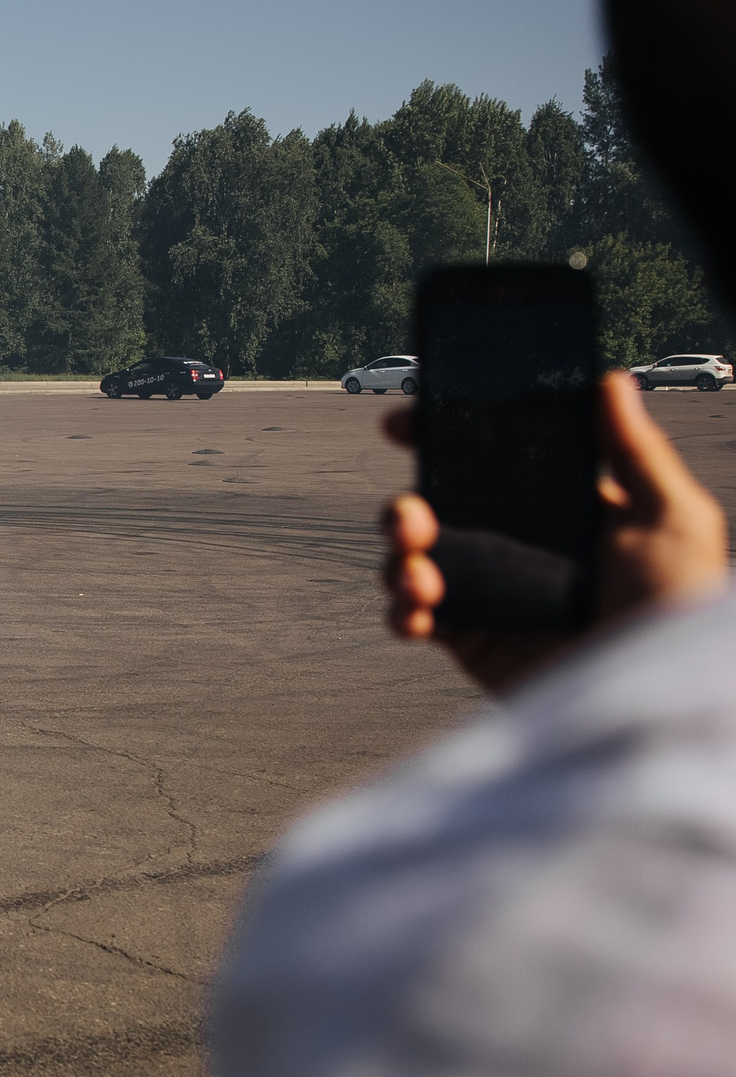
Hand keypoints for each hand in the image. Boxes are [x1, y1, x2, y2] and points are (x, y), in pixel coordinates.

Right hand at [380, 371, 727, 692]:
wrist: (655, 697)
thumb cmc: (678, 607)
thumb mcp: (673, 518)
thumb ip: (635, 449)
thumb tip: (611, 379)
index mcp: (560, 512)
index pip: (492, 465)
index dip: (443, 439)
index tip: (405, 421)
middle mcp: (520, 550)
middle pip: (438, 511)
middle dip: (404, 507)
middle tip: (408, 516)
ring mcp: (493, 597)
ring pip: (414, 561)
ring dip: (399, 560)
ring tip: (420, 577)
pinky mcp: (473, 642)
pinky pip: (414, 618)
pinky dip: (400, 612)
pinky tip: (417, 612)